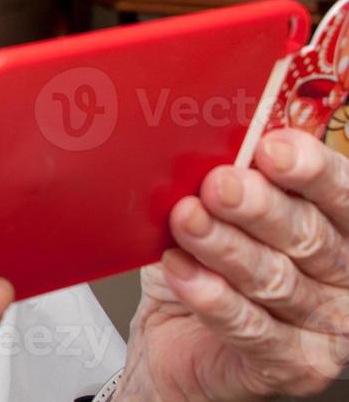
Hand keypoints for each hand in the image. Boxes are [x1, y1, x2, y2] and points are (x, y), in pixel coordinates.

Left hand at [118, 129, 348, 399]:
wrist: (173, 342)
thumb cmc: (202, 265)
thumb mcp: (212, 212)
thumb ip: (226, 178)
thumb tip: (208, 140)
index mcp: (337, 227)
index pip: (340, 193)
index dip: (311, 169)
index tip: (272, 148)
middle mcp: (343, 276)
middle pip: (310, 236)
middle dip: (259, 206)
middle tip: (218, 184)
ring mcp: (325, 327)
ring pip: (276, 280)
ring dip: (225, 246)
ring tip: (186, 221)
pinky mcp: (292, 366)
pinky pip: (252, 328)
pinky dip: (212, 297)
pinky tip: (181, 269)